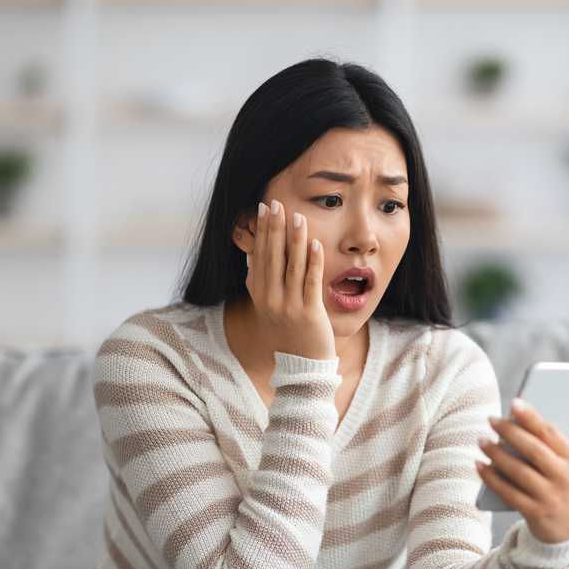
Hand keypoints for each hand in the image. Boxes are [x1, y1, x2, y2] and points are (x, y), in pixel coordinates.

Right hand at [246, 199, 336, 360]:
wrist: (301, 365)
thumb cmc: (287, 332)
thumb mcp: (266, 306)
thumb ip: (259, 281)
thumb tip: (252, 255)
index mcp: (259, 294)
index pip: (259, 256)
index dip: (262, 231)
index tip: (264, 208)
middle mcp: (271, 299)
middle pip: (272, 257)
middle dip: (275, 229)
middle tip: (278, 203)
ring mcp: (290, 306)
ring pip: (292, 267)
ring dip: (295, 240)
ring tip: (298, 217)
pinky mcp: (309, 313)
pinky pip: (311, 282)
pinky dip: (313, 262)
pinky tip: (316, 244)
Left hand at [475, 391, 568, 543]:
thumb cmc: (568, 479)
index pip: (551, 433)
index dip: (532, 417)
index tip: (514, 402)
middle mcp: (564, 477)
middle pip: (533, 450)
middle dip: (510, 432)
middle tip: (491, 419)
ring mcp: (549, 496)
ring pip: (518, 471)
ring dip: (496, 454)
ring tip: (481, 439)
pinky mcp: (534, 513)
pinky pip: (508, 492)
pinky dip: (491, 478)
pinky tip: (478, 464)